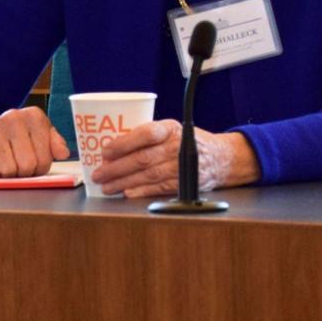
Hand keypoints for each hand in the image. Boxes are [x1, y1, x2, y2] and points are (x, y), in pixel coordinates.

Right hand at [0, 105, 69, 176]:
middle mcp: (14, 118)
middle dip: (28, 172)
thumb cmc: (25, 134)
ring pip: (9, 169)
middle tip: (25, 169)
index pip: (45, 156)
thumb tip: (63, 153)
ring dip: (12, 174)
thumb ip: (56, 144)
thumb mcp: (44, 134)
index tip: (39, 165)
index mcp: (34, 116)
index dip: (43, 167)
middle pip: (27, 164)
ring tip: (12, 165)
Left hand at [89, 119, 259, 198]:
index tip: (105, 151)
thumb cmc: (189, 142)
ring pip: (149, 175)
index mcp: (172, 128)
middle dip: (117, 168)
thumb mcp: (172, 130)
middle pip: (144, 158)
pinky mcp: (186, 182)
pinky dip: (141, 191)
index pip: (146, 133)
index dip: (124, 143)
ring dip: (125, 182)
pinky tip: (127, 192)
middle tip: (99, 174)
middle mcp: (178, 145)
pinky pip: (159, 188)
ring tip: (107, 186)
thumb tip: (112, 148)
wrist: (222, 157)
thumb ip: (148, 136)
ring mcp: (183, 166)